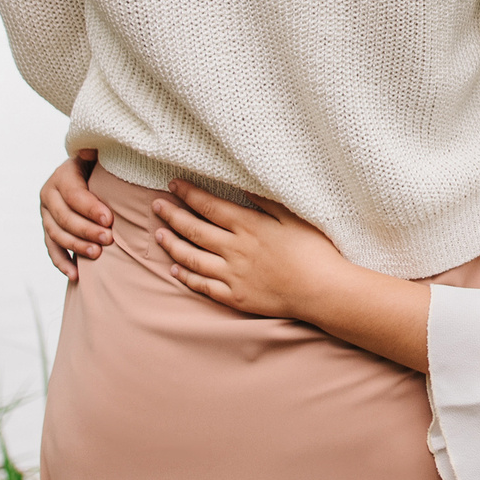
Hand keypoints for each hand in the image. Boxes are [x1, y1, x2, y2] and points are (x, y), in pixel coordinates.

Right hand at [41, 150, 111, 279]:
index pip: (74, 195)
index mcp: (61, 176)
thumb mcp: (99, 156)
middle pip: (65, 218)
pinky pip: (52, 249)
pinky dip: (62, 263)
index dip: (91, 208)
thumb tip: (89, 152)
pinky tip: (75, 275)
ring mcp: (46, 215)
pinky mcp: (48, 230)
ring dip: (76, 246)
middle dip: (87, 230)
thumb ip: (96, 154)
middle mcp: (48, 195)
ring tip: (97, 254)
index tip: (110, 219)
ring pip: (57, 235)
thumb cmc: (100, 166)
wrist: (86, 174)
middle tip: (108, 239)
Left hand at [152, 179, 348, 321]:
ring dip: (172, 245)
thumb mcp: (294, 217)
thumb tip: (243, 182)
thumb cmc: (314, 251)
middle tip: (156, 206)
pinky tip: (175, 270)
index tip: (173, 185)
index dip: (189, 194)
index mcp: (249, 226)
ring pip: (192, 258)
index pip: (209, 206)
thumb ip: (266, 200)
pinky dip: (186, 277)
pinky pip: (203, 286)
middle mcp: (234, 250)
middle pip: (194, 230)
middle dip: (172, 216)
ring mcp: (232, 275)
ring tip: (158, 234)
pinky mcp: (235, 297)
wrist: (322, 291)